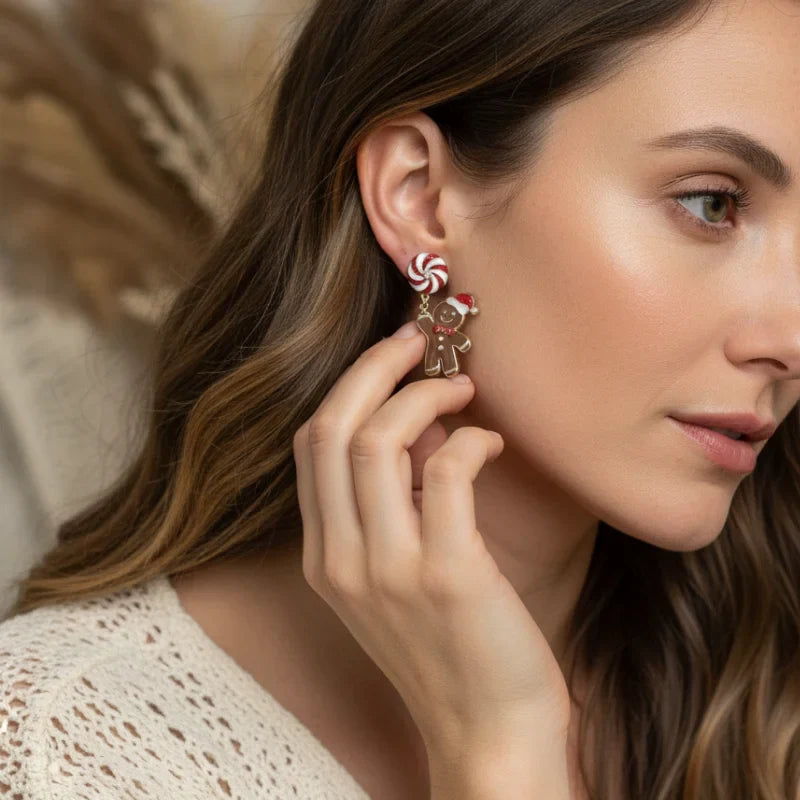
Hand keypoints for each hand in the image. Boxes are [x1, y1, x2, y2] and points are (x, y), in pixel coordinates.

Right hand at [292, 321, 570, 757]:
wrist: (488, 735)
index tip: (391, 358)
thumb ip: (387, 512)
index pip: (310, 445)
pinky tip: (492, 445)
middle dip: (374, 368)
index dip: (349, 387)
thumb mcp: (393, 582)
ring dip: (425, 395)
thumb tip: (412, 429)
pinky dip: (471, 440)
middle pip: (332, 429)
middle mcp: (343, 560)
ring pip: (377, 440)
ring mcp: (389, 570)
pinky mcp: (448, 575)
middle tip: (420, 342)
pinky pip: (448, 472)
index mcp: (325, 558)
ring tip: (463, 390)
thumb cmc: (451, 650)